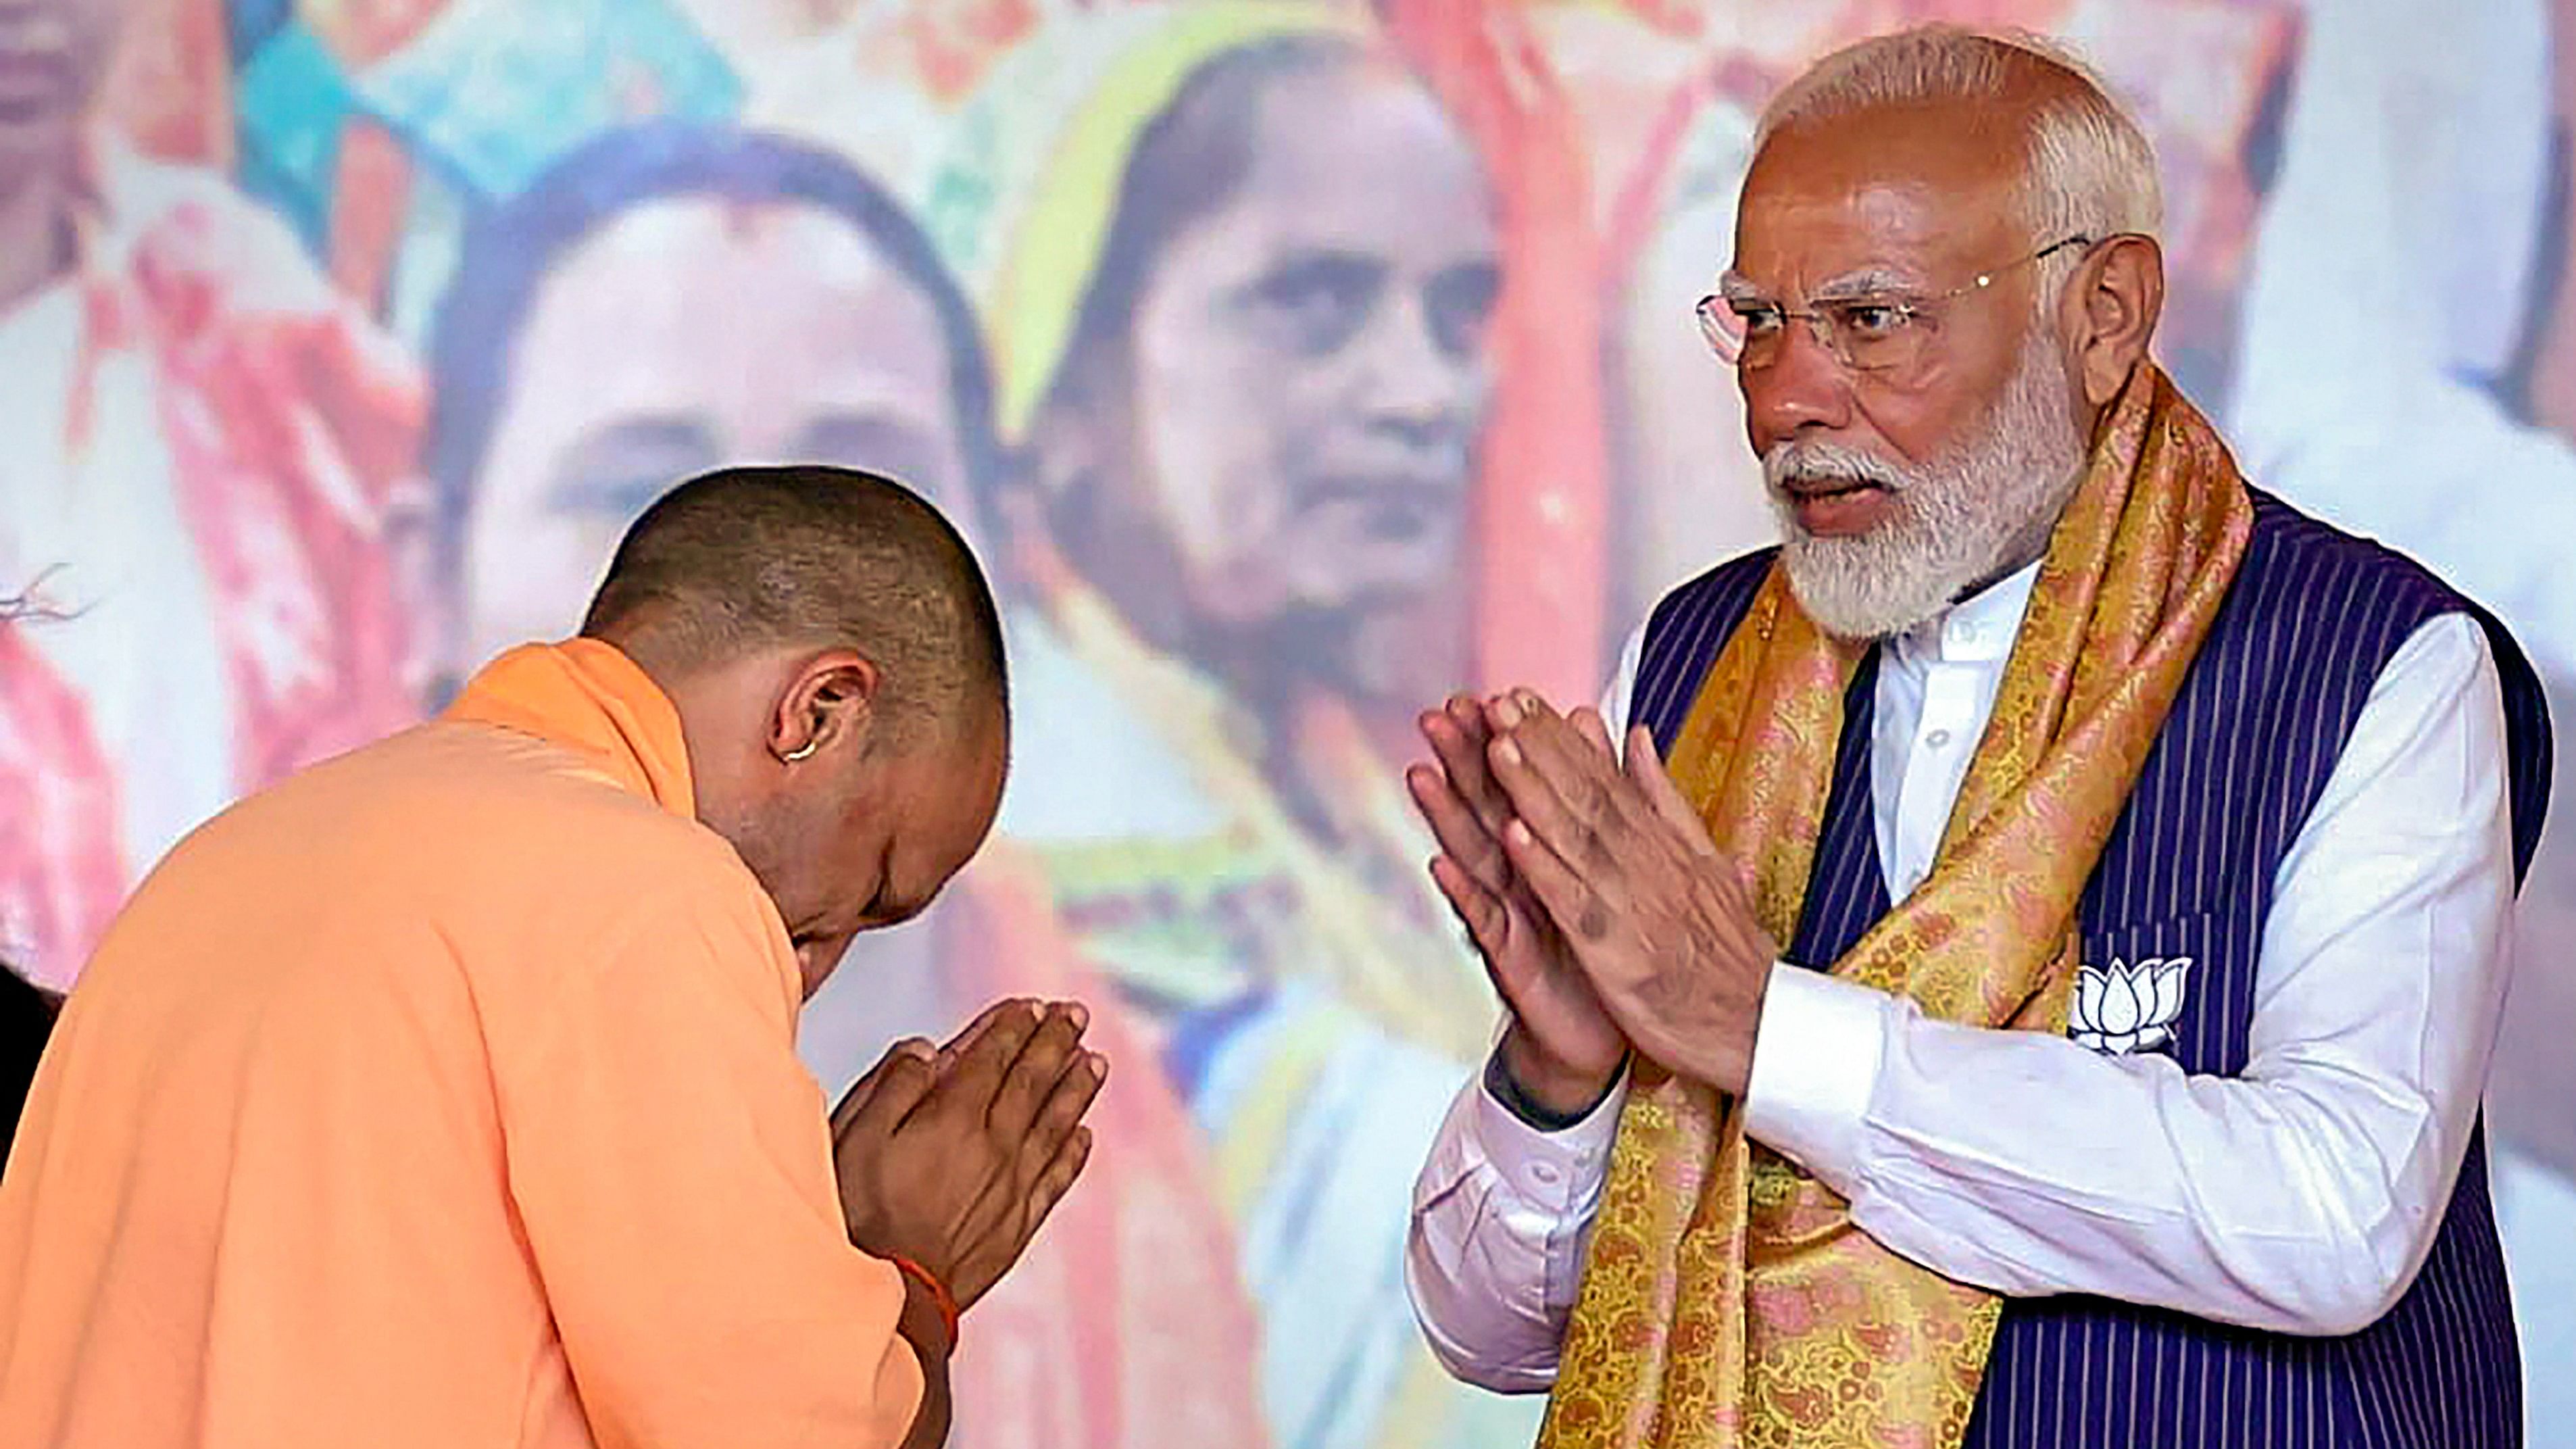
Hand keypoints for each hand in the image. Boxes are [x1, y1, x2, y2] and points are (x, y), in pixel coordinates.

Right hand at [831, 999, 1104, 1312]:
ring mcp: (1012, 1185)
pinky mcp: (1018, 1223)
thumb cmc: (861, 1214)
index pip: (992, 1057)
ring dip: (1076, 1088)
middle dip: (1054, 1042)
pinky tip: (1083, 1134)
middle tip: (1075, 1014)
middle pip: (1032, 1081)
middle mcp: (993, 1144)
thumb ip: (894, 1087)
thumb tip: (926, 1048)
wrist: (889, 1292)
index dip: (1013, 1027)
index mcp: (953, 1117)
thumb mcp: (856, 1137)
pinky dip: (1074, 1153)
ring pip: (1055, 1124)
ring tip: (1094, 1061)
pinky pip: (1056, 1178)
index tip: (1032, 1005)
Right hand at [1409, 692, 1626, 1116]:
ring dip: (1447, 817)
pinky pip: (1484, 923)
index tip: (1487, 694)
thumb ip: (1589, 812)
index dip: (1503, 742)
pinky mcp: (1509, 961)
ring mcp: (1508, 917)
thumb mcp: (1597, 875)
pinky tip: (1442, 864)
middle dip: (1461, 763)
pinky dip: (1464, 894)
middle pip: (1487, 810)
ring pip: (1475, 857)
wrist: (1596, 1031)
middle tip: (1436, 715)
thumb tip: (1590, 748)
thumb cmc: (1593, 948)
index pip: (1520, 788)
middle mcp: (1518, 879)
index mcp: (1544, 853)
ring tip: (1422, 774)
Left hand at [1486, 694, 1777, 1095]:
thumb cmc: (1724, 950)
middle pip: (1585, 797)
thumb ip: (1664, 799)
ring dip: (1534, 793)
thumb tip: (1639, 737)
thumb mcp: (1705, 860)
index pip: (1603, 778)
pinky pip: (1574, 906)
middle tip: (1498, 704)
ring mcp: (1630, 906)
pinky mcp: (1616, 953)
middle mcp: (1646, 865)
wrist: (1757, 1024)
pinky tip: (1513, 837)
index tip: (1521, 699)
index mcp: (1662, 843)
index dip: (1558, 738)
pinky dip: (1545, 871)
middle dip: (1539, 748)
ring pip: (1576, 840)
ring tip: (1499, 748)